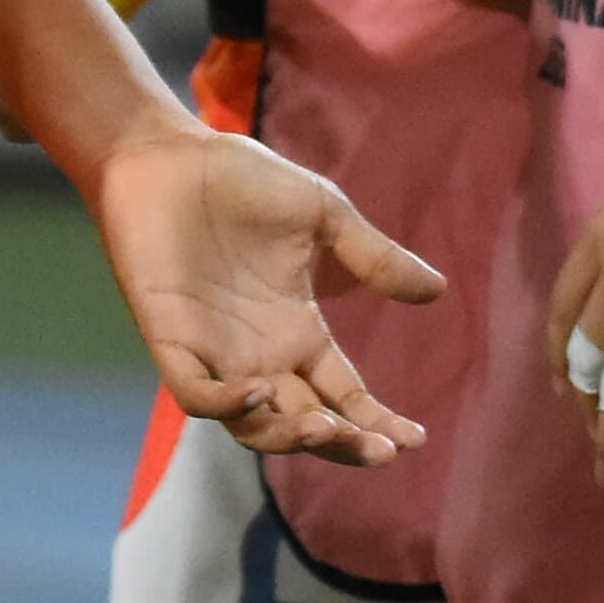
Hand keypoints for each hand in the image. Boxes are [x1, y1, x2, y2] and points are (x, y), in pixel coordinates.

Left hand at [91, 121, 443, 465]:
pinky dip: (226, 405)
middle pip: (308, 426)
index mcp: (298, 330)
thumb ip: (373, 256)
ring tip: (329, 427)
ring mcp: (214, 352)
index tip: (417, 438)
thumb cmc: (239, 179)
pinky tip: (259, 392)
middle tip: (380, 449)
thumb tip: (438, 290)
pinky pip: (197, 396)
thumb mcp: (322, 215)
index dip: (379, 423)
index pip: (345, 395)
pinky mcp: (171, 340)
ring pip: (254, 428)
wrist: (165, 153)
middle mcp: (260, 354)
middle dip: (346, 445)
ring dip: (292, 437)